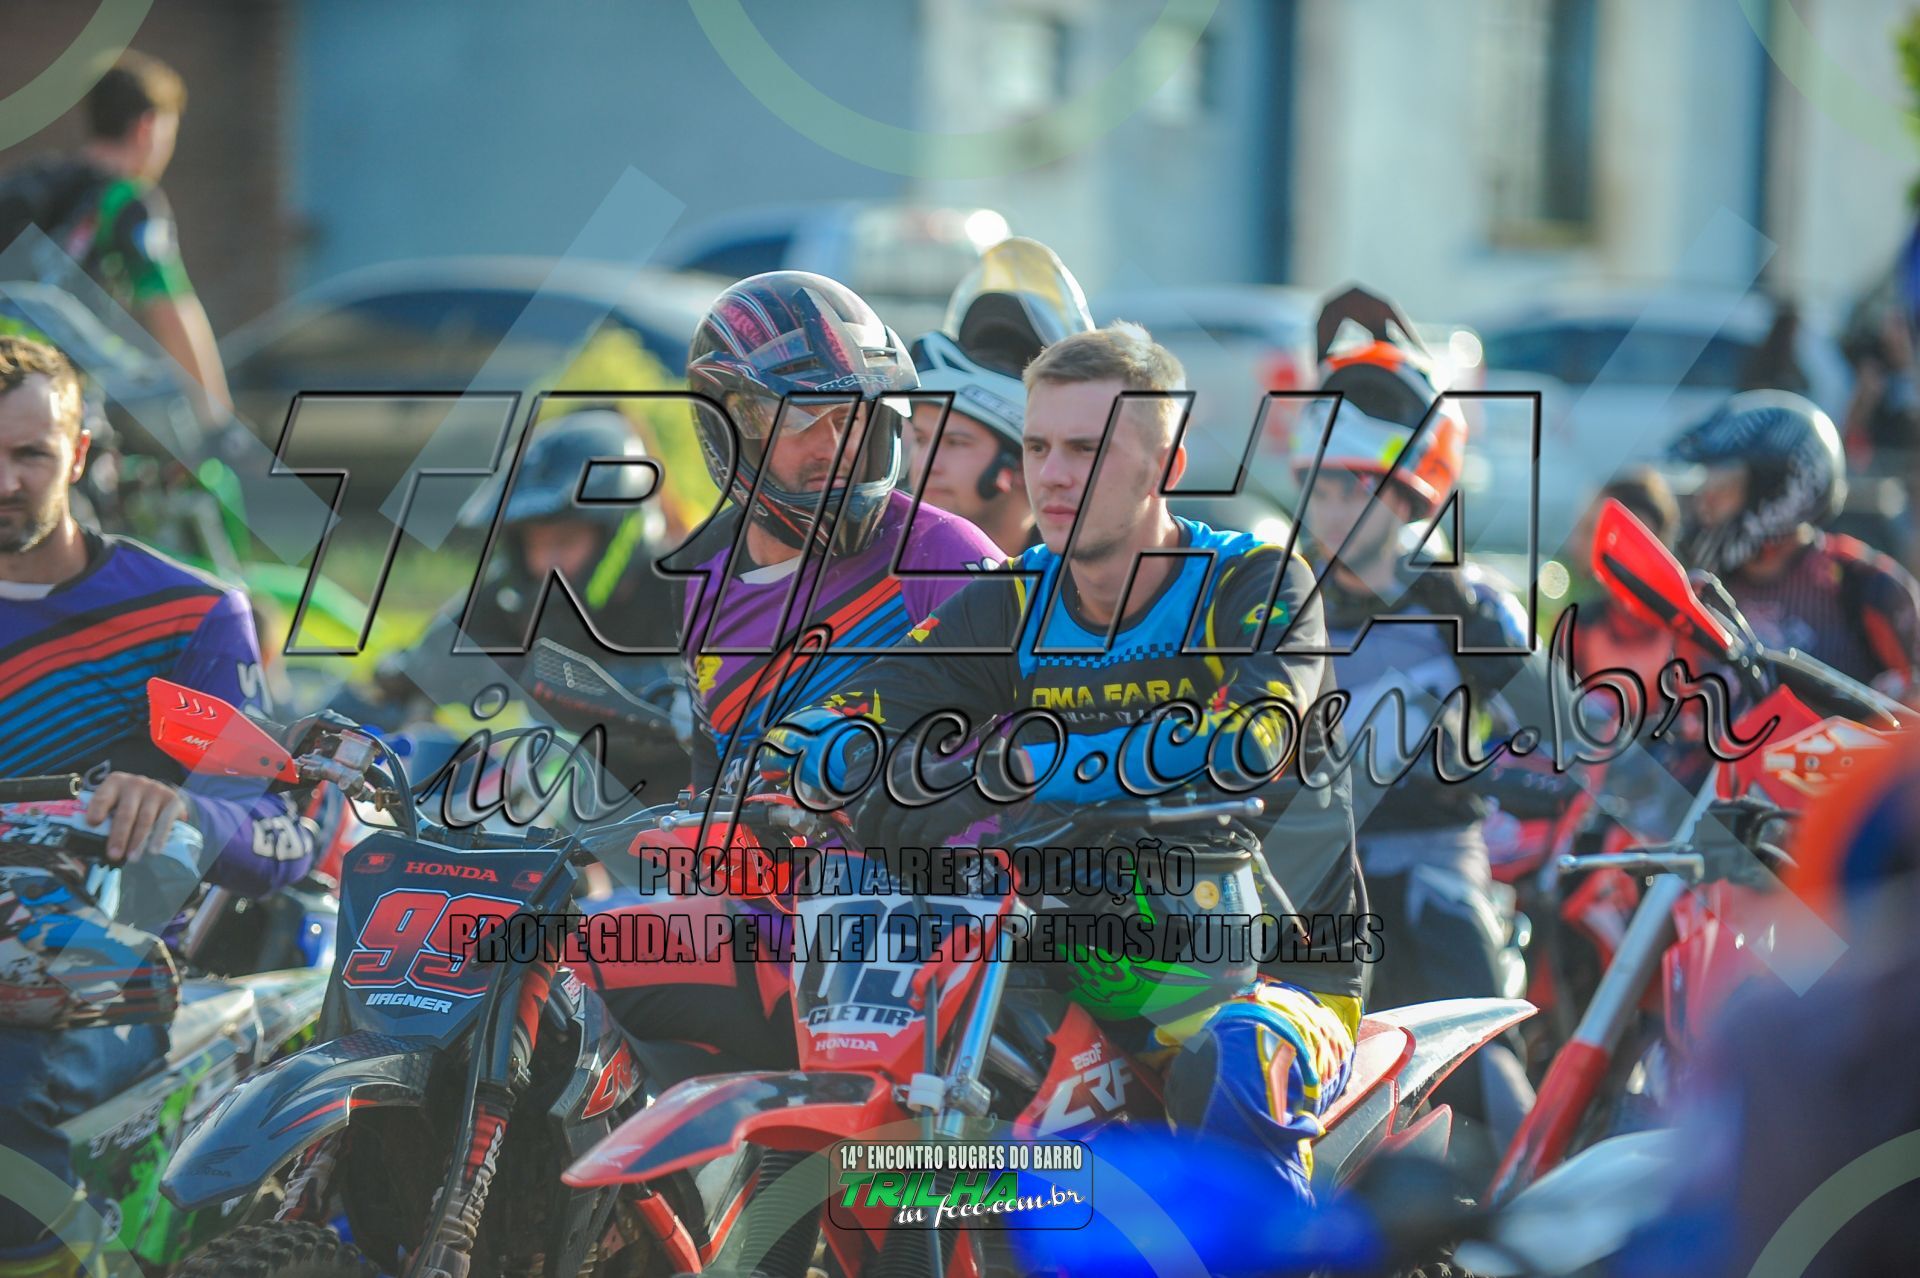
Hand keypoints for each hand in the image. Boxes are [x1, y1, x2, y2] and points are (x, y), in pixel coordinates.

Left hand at [86, 773, 188, 863]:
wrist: (155, 793)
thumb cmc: (126, 804)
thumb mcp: (113, 804)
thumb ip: (102, 818)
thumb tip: (86, 844)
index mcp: (114, 783)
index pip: (103, 797)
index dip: (97, 809)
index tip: (93, 823)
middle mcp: (135, 783)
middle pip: (126, 813)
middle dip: (119, 835)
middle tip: (114, 855)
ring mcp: (155, 791)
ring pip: (145, 819)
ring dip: (138, 841)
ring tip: (132, 858)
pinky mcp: (172, 800)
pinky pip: (165, 821)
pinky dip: (160, 837)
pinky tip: (155, 850)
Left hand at [848, 782, 1000, 864]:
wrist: (987, 780)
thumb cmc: (955, 788)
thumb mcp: (920, 788)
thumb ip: (899, 806)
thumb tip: (883, 840)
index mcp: (895, 780)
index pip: (867, 809)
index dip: (865, 834)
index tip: (871, 850)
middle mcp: (905, 789)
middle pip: (885, 829)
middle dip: (886, 853)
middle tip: (893, 868)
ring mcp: (922, 802)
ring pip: (901, 840)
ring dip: (904, 862)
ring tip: (911, 873)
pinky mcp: (940, 816)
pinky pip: (924, 846)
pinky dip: (926, 861)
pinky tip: (933, 869)